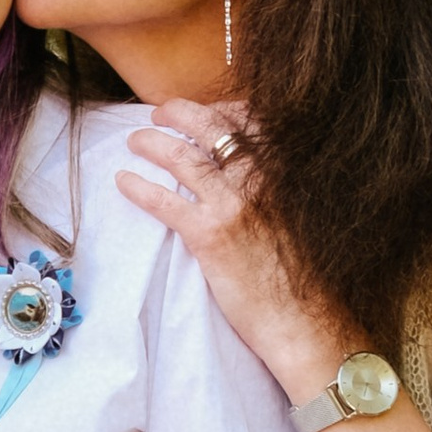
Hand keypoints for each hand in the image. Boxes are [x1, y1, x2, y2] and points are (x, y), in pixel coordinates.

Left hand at [115, 101, 354, 402]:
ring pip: (182, 158)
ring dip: (153, 143)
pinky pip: (165, 202)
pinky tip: (124, 181)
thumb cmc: (307, 281)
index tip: (205, 110)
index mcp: (284, 174)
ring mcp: (233, 206)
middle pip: (212, 129)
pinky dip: (140, 188)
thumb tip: (253, 180)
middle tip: (160, 112)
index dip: (222, 109)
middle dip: (180, 113)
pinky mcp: (210, 236)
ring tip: (135, 140)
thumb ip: (278, 193)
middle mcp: (259, 181)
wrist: (307, 322)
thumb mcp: (302, 220)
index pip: (250, 122)